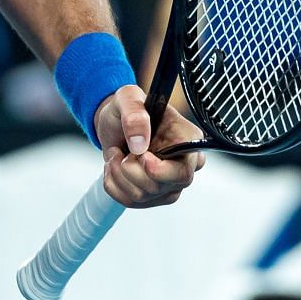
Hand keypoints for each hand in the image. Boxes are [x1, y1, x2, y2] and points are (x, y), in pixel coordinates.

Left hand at [92, 84, 204, 208]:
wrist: (113, 123)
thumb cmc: (128, 108)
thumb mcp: (128, 98)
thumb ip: (135, 114)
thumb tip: (139, 143)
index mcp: (186, 139)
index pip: (185, 170)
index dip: (162, 171)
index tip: (143, 157)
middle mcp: (182, 165)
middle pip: (164, 188)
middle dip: (134, 172)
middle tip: (125, 152)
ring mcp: (167, 183)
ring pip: (143, 196)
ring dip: (119, 175)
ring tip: (117, 154)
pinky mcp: (150, 195)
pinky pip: (128, 201)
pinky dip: (113, 184)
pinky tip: (115, 167)